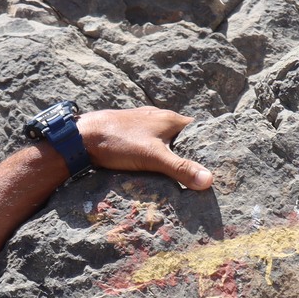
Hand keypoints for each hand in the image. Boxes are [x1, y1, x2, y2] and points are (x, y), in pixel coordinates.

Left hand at [79, 108, 212, 189]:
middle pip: (182, 135)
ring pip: (164, 137)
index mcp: (170, 119)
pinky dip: (154, 151)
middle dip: (190, 151)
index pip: (199, 130)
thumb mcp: (153, 157)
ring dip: (171, 151)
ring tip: (179, 171)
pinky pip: (149, 140)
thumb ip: (180, 168)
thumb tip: (209, 180)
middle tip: (199, 171)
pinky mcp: (128, 130)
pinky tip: (152, 164)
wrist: (81, 136)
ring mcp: (141, 122)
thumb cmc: (118, 142)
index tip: (217, 162)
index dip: (209, 145)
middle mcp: (158, 117)